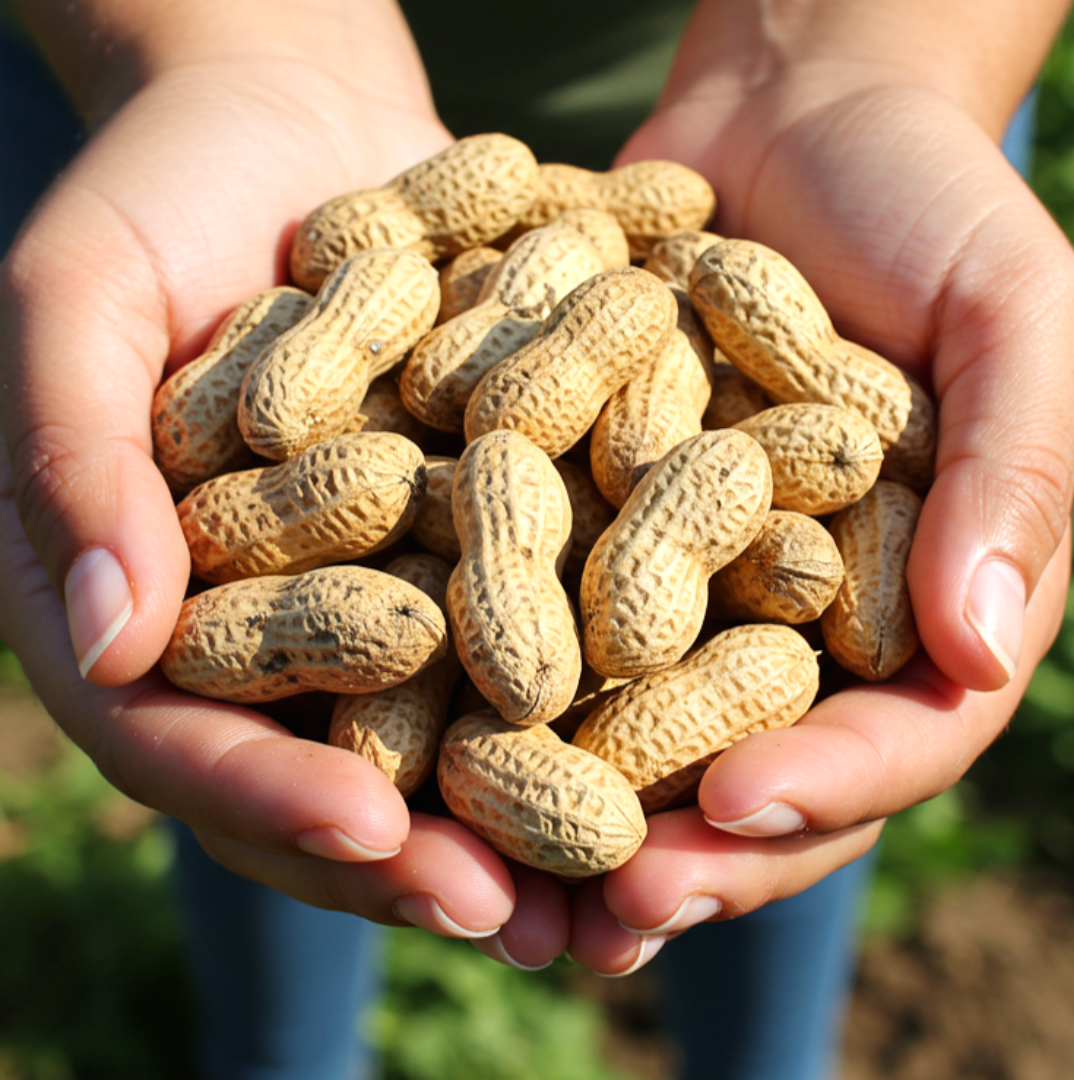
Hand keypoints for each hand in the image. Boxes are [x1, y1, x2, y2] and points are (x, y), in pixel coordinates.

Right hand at [0, 24, 571, 956]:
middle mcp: (254, 622)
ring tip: (621, 878)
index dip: (275, 795)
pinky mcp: (453, 535)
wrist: (288, 115)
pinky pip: (514, 623)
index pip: (185, 740)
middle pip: (327, 766)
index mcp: (141, 601)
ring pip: (436, 727)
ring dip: (523, 810)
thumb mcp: (83, 304)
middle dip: (424, 849)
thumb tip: (107, 640)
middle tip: (531, 916)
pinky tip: (668, 729)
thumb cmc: (156, 189)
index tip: (379, 836)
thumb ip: (73, 462)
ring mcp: (360, 586)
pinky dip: (582, 681)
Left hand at [563, 29, 1073, 972]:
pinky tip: (426, 727)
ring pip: (634, 721)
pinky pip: (547, 610)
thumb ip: (1015, 474)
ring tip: (494, 868)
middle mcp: (800, 614)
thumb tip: (980, 649)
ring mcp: (694, 576)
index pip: (895, 738)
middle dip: (682, 842)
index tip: (728, 814)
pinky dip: (493, 669)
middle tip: (599, 909)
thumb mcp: (1008, 314)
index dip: (822, 791)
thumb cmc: (925, 201)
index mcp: (916, 599)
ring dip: (570, 801)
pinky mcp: (598, 516)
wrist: (790, 114)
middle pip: (752, 764)